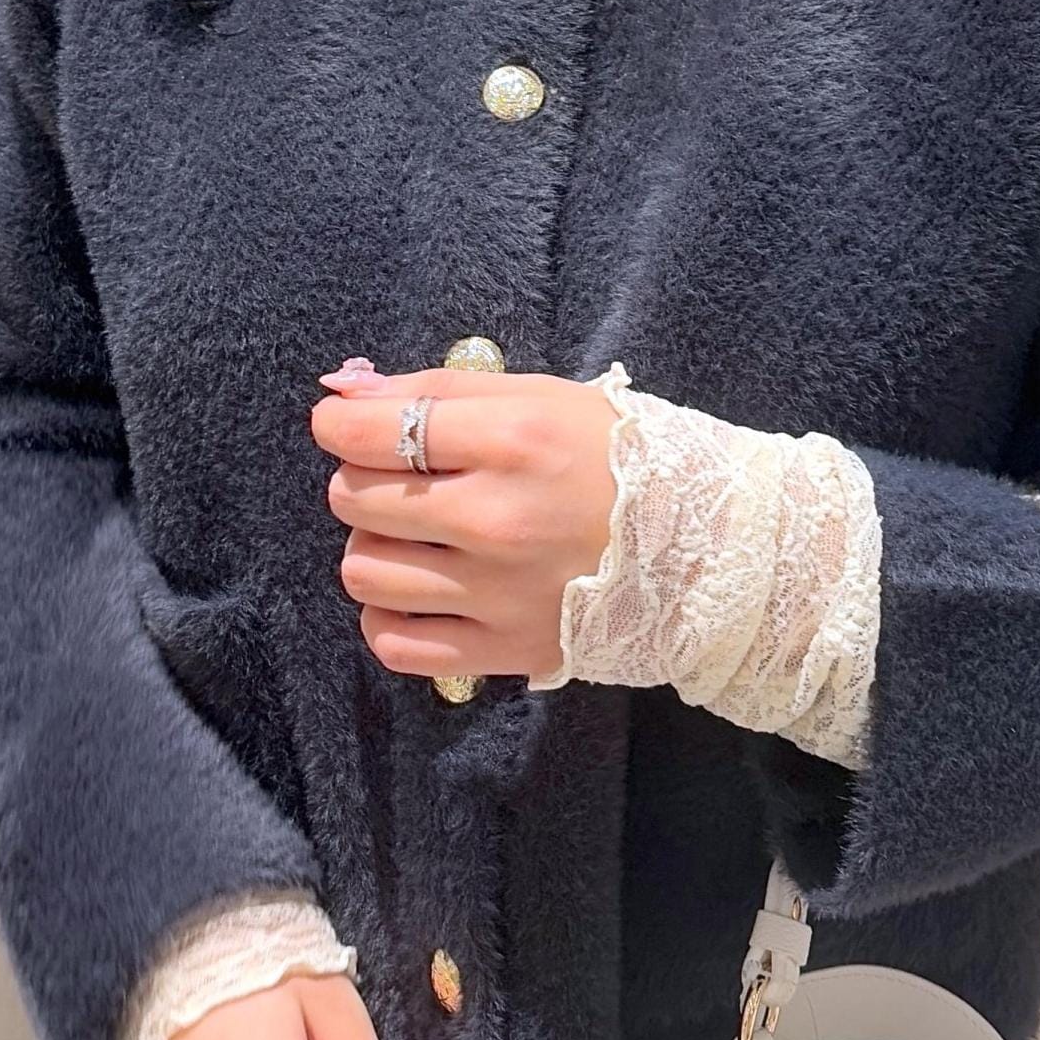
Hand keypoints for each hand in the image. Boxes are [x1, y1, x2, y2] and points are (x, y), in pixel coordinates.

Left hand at [309, 360, 620, 681]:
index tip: (346, 427)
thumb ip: (436, 390)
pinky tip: (421, 594)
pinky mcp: (506, 650)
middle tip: (405, 481)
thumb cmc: (612, 459)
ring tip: (417, 539)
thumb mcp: (540, 398)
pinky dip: (389, 619)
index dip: (339, 426)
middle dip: (364, 482)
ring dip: (375, 549)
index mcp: (512, 442)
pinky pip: (395, 644)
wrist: (701, 546)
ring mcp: (500, 593)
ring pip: (363, 573)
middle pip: (356, 500)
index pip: (369, 434)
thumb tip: (338, 392)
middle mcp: (498, 520)